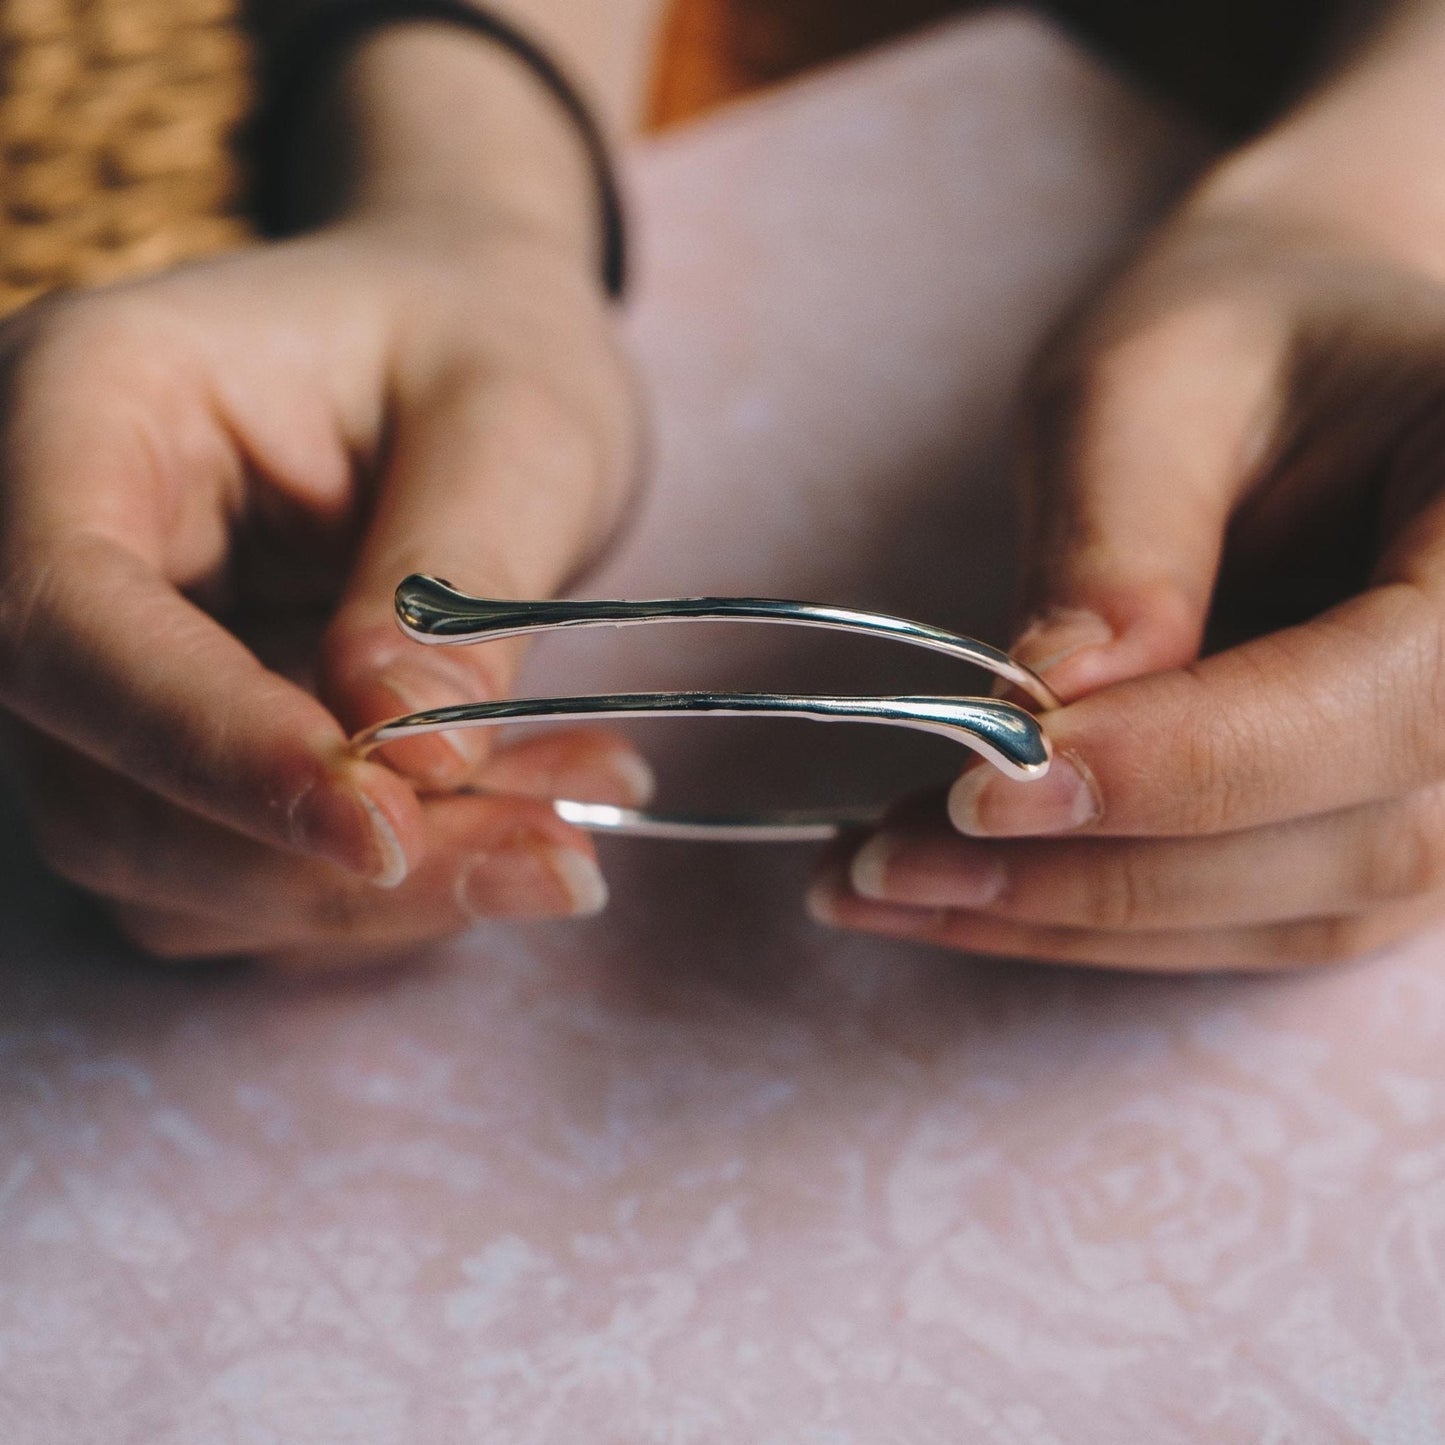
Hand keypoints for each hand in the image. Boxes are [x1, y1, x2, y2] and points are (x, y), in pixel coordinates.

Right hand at [0, 212, 649, 965]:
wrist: (471, 346)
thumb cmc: (482, 338)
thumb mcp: (515, 417)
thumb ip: (457, 574)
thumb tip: (413, 750)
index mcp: (89, 405)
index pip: (69, 616)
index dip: (212, 748)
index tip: (389, 831)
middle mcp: (54, 546)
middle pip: (110, 787)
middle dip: (330, 865)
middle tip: (555, 860)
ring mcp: (108, 670)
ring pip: (175, 870)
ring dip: (379, 897)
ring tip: (568, 827)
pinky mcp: (178, 750)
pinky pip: (245, 879)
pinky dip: (387, 891)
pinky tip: (520, 818)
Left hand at [809, 201, 1444, 969]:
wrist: (1301, 361)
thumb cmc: (1241, 329)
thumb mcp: (1151, 381)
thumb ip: (1116, 542)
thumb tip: (1044, 716)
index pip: (1379, 700)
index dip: (1183, 767)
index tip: (983, 787)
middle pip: (1347, 844)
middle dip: (1097, 871)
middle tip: (889, 863)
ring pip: (1292, 911)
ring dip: (1076, 917)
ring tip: (893, 883)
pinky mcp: (1389, 823)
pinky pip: (1256, 917)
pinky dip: (1101, 916)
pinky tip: (962, 890)